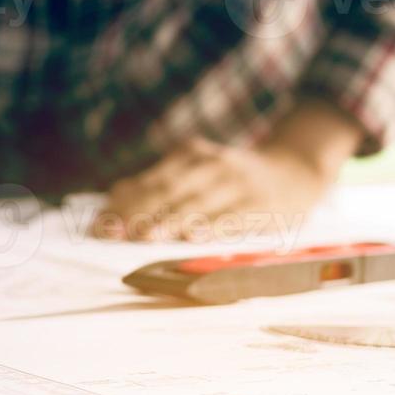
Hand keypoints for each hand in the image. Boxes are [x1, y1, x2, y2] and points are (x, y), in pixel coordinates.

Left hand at [95, 102, 362, 241]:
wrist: (296, 169)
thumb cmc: (233, 178)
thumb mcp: (199, 170)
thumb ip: (161, 184)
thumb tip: (113, 202)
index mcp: (190, 156)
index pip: (148, 182)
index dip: (122, 205)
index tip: (99, 226)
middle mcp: (211, 165)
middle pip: (168, 191)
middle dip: (138, 214)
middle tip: (115, 233)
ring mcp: (237, 183)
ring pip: (197, 204)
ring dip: (169, 221)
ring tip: (145, 236)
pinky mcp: (259, 203)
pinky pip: (232, 217)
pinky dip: (211, 228)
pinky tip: (194, 238)